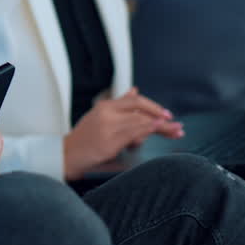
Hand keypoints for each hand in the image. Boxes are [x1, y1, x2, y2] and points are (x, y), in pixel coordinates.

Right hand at [63, 87, 183, 179]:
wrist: (67, 154)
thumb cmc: (85, 138)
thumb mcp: (100, 116)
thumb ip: (119, 104)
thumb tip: (135, 90)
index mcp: (105, 106)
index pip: (135, 100)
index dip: (153, 106)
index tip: (167, 115)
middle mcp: (107, 114)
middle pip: (141, 111)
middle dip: (162, 119)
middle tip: (177, 126)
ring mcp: (108, 127)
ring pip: (140, 122)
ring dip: (161, 127)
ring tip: (176, 132)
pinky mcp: (109, 141)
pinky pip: (133, 133)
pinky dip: (148, 129)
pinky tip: (158, 127)